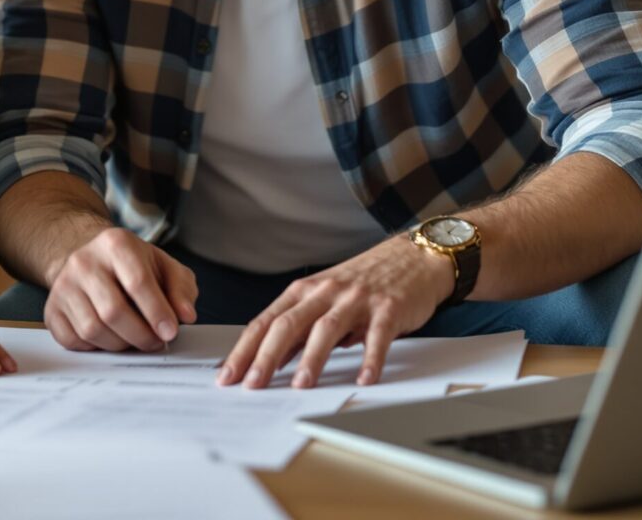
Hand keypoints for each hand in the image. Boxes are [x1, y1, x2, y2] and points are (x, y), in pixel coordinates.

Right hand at [46, 228, 198, 351]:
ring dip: (120, 344)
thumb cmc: (135, 268)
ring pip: (92, 329)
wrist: (93, 263)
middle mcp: (84, 261)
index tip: (170, 333)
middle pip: (113, 311)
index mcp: (116, 244)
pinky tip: (110, 338)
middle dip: (140, 335)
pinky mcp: (52, 309)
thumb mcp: (165, 268)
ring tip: (136, 340)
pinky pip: (73, 341)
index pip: (137, 282)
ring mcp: (63, 286)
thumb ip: (181, 289)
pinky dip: (95, 348)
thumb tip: (185, 316)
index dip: (157, 312)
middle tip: (156, 343)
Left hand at [218, 237, 449, 389]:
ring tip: (299, 385)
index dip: (244, 349)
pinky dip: (369, 359)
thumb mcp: (325, 297)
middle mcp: (326, 292)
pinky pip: (377, 336)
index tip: (227, 375)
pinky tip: (364, 379)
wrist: (413, 256)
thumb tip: (271, 359)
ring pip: (326, 329)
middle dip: (266, 356)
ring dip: (311, 359)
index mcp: (305, 290)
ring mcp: (356, 299)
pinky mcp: (388, 308)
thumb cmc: (365, 280)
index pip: (266, 322)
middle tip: (252, 384)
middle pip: (288, 324)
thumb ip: (302, 326)